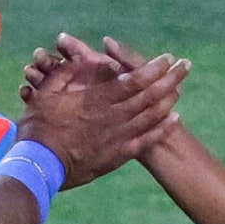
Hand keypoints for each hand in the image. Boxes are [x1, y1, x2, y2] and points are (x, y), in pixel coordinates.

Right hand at [19, 34, 187, 187]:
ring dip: (170, 100)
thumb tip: (83, 57)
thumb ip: (66, 73)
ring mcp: (118, 137)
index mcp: (98, 99)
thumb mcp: (46, 93)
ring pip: (152, 116)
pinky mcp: (118, 155)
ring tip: (181, 88)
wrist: (40, 166)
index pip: (134, 80)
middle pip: (150, 95)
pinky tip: (174, 119)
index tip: (167, 57)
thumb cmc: (39, 128)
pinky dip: (163, 128)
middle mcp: (114, 116)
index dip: (153, 68)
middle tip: (186, 66)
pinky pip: (146, 140)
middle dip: (170, 78)